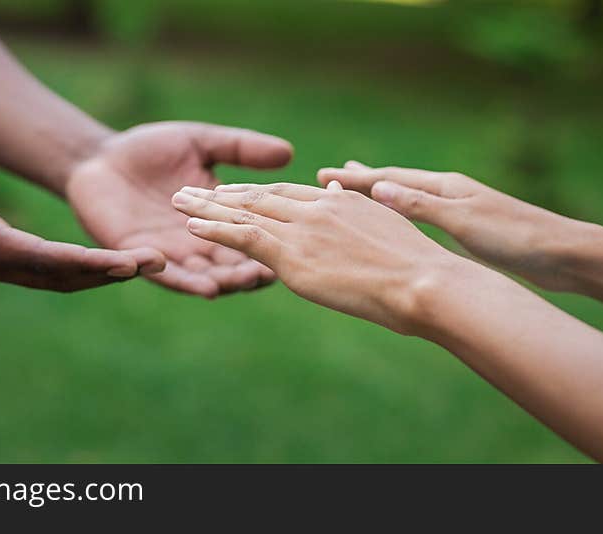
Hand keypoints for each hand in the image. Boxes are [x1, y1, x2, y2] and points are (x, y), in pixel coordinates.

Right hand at [0, 136, 164, 290]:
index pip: (41, 258)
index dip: (86, 262)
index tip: (126, 264)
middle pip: (62, 276)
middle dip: (111, 272)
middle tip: (160, 263)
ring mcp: (0, 267)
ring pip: (62, 278)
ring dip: (106, 273)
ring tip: (155, 263)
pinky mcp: (7, 262)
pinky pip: (55, 272)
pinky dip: (89, 269)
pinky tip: (121, 261)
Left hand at [65, 121, 293, 297]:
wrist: (99, 158)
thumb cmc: (152, 150)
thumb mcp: (202, 144)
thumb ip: (241, 149)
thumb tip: (288, 152)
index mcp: (221, 217)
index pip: (254, 234)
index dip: (274, 240)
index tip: (298, 244)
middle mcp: (202, 242)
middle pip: (234, 265)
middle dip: (252, 270)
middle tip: (272, 272)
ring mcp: (173, 253)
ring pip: (206, 276)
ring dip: (225, 282)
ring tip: (241, 282)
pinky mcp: (142, 258)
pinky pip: (167, 275)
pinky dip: (186, 281)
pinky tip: (203, 285)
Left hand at [171, 181, 461, 334]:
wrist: (424, 282)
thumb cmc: (417, 263)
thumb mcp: (386, 224)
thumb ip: (356, 203)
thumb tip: (341, 185)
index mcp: (338, 203)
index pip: (287, 194)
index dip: (256, 192)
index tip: (233, 190)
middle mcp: (315, 209)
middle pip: (259, 197)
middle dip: (222, 194)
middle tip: (191, 189)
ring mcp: (302, 231)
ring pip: (245, 213)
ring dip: (208, 208)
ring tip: (178, 201)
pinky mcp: (293, 256)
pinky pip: (245, 238)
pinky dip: (216, 231)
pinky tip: (193, 226)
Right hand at [317, 162, 581, 290]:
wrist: (564, 254)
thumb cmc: (515, 238)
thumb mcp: (463, 222)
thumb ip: (421, 206)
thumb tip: (378, 189)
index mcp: (447, 187)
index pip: (390, 179)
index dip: (356, 180)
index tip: (324, 175)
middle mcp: (451, 192)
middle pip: (398, 182)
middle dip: (365, 179)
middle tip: (335, 174)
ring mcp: (462, 208)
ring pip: (410, 199)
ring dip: (383, 194)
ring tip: (363, 190)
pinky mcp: (471, 228)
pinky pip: (424, 216)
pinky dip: (404, 213)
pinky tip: (403, 219)